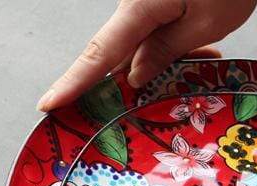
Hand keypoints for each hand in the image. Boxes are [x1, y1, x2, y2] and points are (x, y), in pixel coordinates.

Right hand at [37, 0, 256, 110]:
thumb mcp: (207, 22)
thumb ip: (168, 51)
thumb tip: (134, 76)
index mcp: (140, 7)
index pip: (100, 54)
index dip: (74, 83)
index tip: (49, 104)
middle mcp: (134, 2)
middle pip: (121, 54)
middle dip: (139, 82)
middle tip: (155, 103)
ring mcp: (145, 1)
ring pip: (144, 44)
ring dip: (168, 62)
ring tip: (207, 57)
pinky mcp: (158, 0)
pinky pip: (158, 29)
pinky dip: (178, 44)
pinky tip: (207, 51)